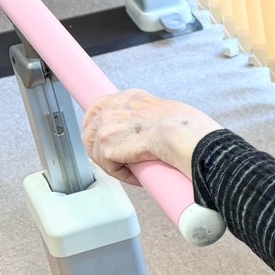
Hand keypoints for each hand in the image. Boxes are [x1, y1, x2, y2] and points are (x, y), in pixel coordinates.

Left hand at [81, 89, 222, 185]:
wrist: (181, 135)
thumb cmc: (185, 126)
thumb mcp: (164, 110)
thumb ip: (149, 116)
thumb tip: (153, 130)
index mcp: (128, 98)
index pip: (99, 107)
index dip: (97, 124)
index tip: (104, 136)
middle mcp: (113, 108)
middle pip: (89, 130)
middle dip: (99, 148)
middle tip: (116, 160)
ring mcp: (106, 127)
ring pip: (97, 152)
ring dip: (113, 164)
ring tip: (132, 171)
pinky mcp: (107, 148)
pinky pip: (109, 168)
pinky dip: (123, 175)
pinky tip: (137, 176)